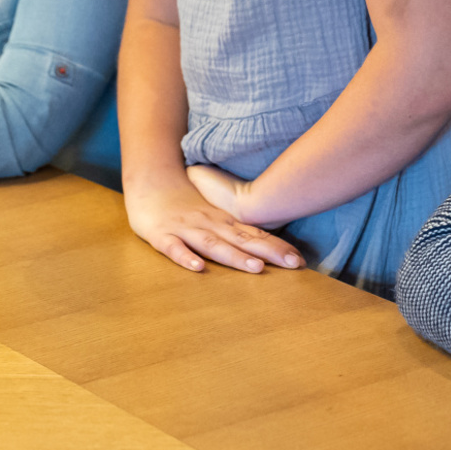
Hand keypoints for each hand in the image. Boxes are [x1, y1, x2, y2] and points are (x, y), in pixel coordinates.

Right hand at [125, 175, 304, 274]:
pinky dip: (185, 258)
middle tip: (293, 265)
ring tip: (255, 267)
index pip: (254, 234)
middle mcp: (208, 223)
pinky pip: (174, 248)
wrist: (149, 181)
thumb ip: (237, 225)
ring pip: (212, 244)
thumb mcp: (215, 210)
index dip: (277, 246)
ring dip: (234, 256)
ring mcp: (185, 229)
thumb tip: (267, 239)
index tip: (301, 260)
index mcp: (222, 220)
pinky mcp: (162, 235)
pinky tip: (198, 268)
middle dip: (268, 253)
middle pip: (242, 240)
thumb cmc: (184, 201)